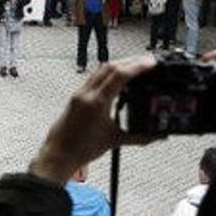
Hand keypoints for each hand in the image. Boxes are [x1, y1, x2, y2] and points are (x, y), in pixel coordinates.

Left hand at [29, 57, 161, 184]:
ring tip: (135, 68)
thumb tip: (156, 136)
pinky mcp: (77, 96)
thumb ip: (139, 138)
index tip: (151, 63)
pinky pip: (94, 77)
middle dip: (131, 61)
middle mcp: (87, 94)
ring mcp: (80, 93)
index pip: (119, 75)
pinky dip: (109, 74)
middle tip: (148, 62)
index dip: (137, 66)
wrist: (59, 154)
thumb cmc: (80, 149)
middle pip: (110, 66)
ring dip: (120, 65)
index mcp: (96, 103)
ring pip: (101, 69)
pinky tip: (118, 80)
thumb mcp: (115, 141)